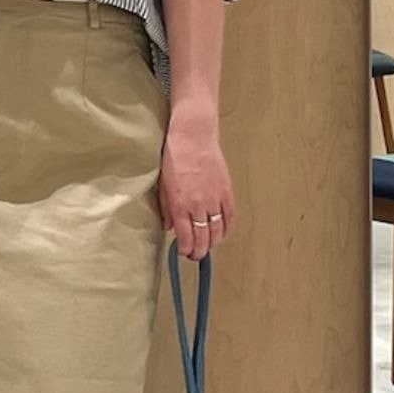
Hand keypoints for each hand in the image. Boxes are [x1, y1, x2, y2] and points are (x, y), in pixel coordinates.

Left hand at [158, 110, 233, 259]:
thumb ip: (166, 209)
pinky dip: (227, 229)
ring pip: (217, 231)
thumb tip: (169, 227)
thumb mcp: (163, 185)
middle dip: (199, 252)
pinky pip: (230, 217)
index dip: (186, 249)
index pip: (186, 237)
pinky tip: (222, 234)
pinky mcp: (226, 191)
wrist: (193, 136)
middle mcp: (198, 205)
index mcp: (180, 205)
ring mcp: (214, 199)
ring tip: (207, 246)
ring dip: (212, 243)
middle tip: (196, 256)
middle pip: (203, 238)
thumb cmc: (174, 157)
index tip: (184, 252)